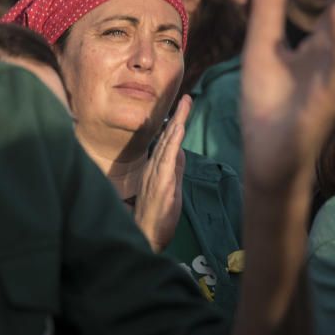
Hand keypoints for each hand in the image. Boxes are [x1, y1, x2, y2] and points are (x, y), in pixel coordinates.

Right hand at [134, 95, 191, 251]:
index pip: (169, 141)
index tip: (185, 105)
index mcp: (158, 168)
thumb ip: (176, 169)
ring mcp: (156, 174)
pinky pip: (167, 160)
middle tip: (187, 97)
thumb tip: (181, 150)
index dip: (177, 123)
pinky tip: (178, 131)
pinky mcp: (160, 184)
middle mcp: (155, 167)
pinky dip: (172, 144)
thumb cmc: (158, 217)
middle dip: (179, 116)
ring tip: (184, 107)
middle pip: (168, 137)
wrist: (147, 236)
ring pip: (168, 145)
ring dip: (177, 125)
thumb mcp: (172, 189)